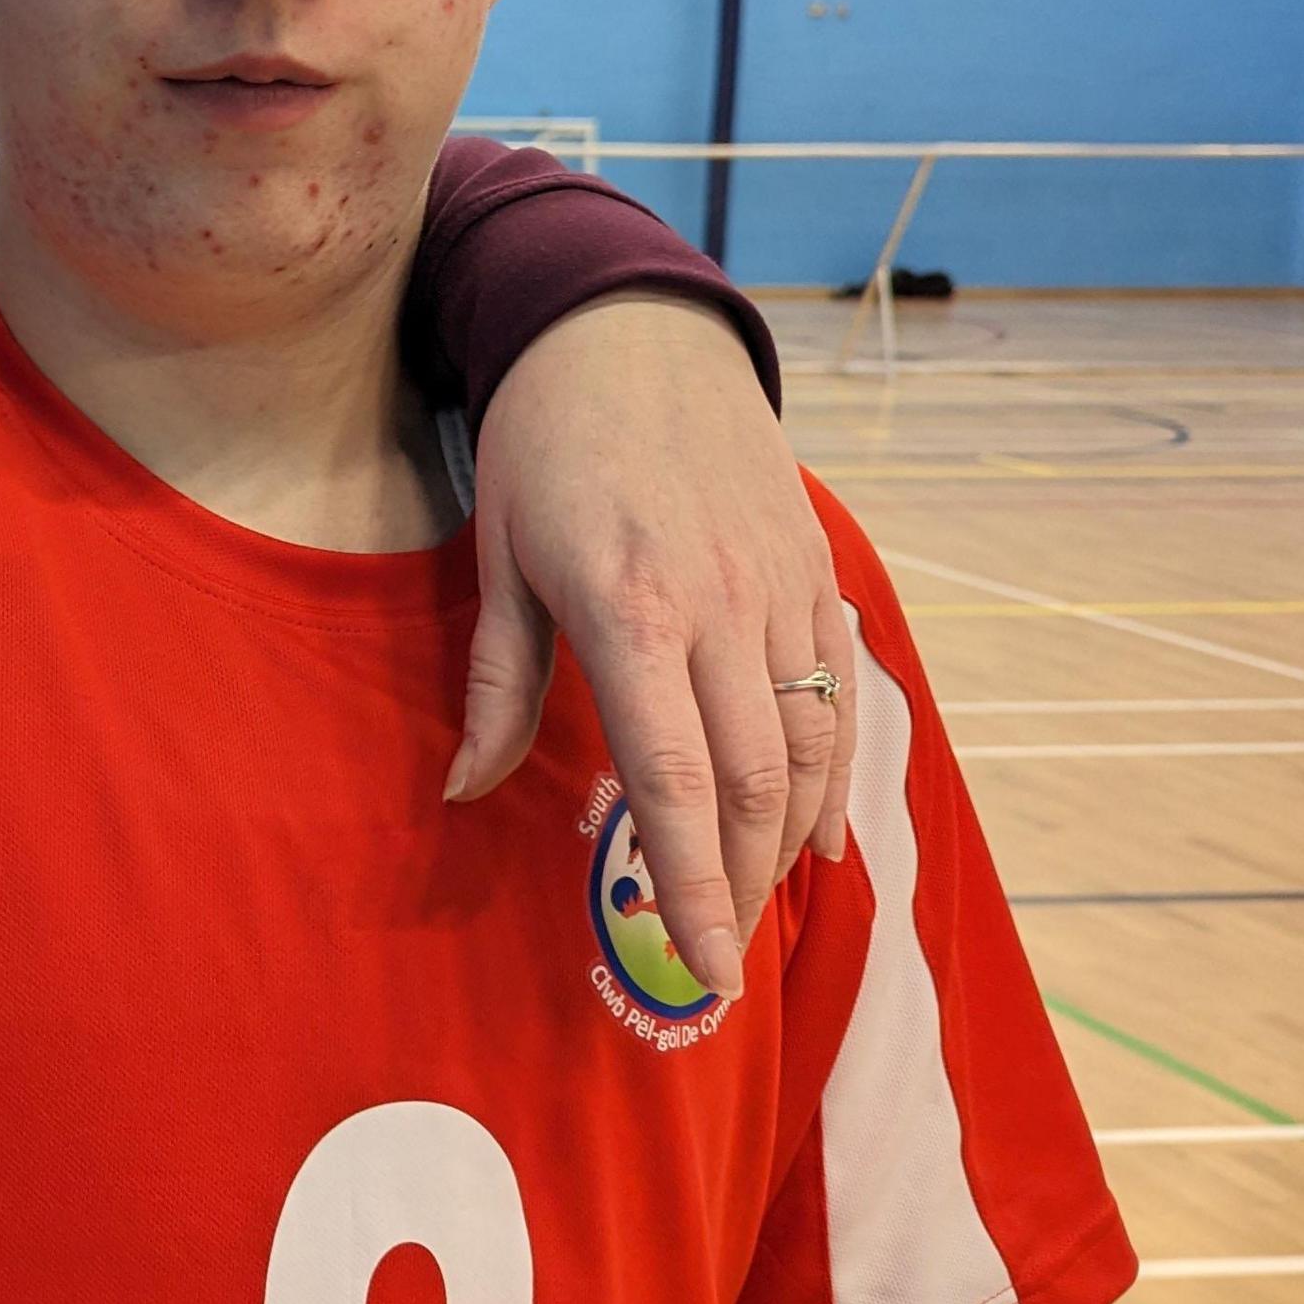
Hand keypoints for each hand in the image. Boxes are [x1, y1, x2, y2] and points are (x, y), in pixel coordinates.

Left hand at [451, 292, 849, 1000]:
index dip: (692, 887)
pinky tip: (816, 832)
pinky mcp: (814, 571)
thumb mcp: (498, 557)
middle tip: (718, 959)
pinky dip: (834, 771)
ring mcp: (780, 589)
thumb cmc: (542, 444)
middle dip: (741, 888)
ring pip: (808, 747)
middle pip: (753, 785)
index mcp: (630, 612)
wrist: (630, 332)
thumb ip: (496, 685)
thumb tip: (464, 792)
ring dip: (789, 843)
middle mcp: (721, 608)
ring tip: (756, 907)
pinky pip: (839, 692)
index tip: (706, 971)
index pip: (675, 784)